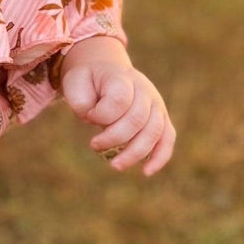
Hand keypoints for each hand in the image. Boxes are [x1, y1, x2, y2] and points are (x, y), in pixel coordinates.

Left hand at [60, 35, 174, 175]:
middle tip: (94, 145)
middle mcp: (145, 90)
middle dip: (114, 138)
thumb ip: (81, 101)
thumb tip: (94, 121)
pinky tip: (146, 172)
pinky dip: (159, 157)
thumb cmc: (89, 80)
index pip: (119, 100)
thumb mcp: (75, 82)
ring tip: (115, 165)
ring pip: (153, 132)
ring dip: (134, 153)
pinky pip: (167, 139)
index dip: (101, 115)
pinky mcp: (161, 119)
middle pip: (137, 119)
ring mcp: (156, 105)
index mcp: (123, 78)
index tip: (88, 117)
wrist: (105, 71)